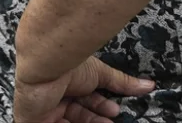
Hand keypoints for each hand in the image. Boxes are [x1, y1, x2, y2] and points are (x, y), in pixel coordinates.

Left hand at [13, 56, 154, 122]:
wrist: (46, 65)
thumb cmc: (69, 64)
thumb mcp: (100, 74)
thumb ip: (122, 83)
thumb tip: (150, 85)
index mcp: (66, 85)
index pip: (86, 101)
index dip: (101, 107)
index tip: (116, 112)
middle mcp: (54, 98)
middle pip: (78, 115)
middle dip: (95, 120)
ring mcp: (43, 111)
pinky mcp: (32, 122)